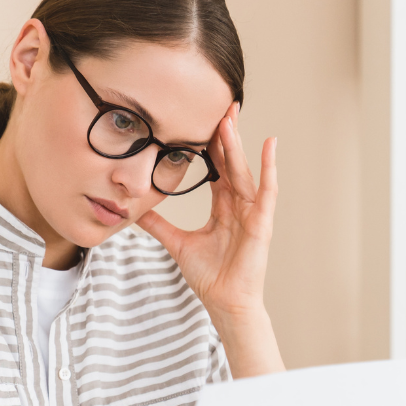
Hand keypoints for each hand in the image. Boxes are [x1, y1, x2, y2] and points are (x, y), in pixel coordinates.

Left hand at [137, 103, 277, 321]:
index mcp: (223, 207)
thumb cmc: (210, 277)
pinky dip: (269, 167)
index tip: (202, 118)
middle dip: (226, 133)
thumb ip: (159, 225)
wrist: (224, 302)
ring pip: (243, 170)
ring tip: (229, 117)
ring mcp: (252, 212)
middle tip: (221, 103)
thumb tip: (136, 212)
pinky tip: (269, 144)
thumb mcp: (177, 244)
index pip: (217, 167)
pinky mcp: (262, 222)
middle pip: (231, 161)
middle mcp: (239, 205)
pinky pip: (267, 189)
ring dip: (237, 144)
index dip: (210, 143)